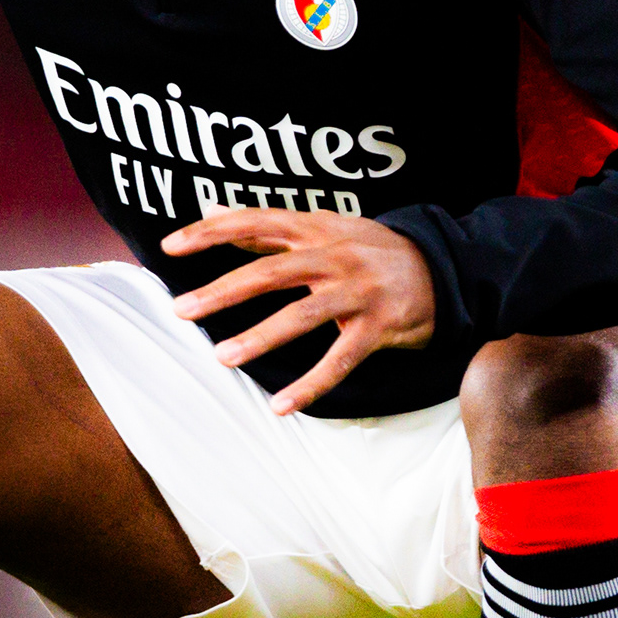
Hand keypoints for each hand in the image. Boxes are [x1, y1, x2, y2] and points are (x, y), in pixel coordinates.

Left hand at [160, 209, 434, 415]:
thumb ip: (268, 226)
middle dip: (223, 291)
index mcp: (316, 229)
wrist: (446, 267)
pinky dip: (310, 385)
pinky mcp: (378, 326)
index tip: (170, 246)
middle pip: (271, 272)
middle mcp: (334, 256)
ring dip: (259, 337)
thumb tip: (212, 211)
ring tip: (222, 357)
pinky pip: (340, 359)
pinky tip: (281, 406)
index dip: (212, 232)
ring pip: (301, 315)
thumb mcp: (325, 226)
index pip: (255, 222)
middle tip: (181, 309)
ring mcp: (357, 292)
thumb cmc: (373, 249)